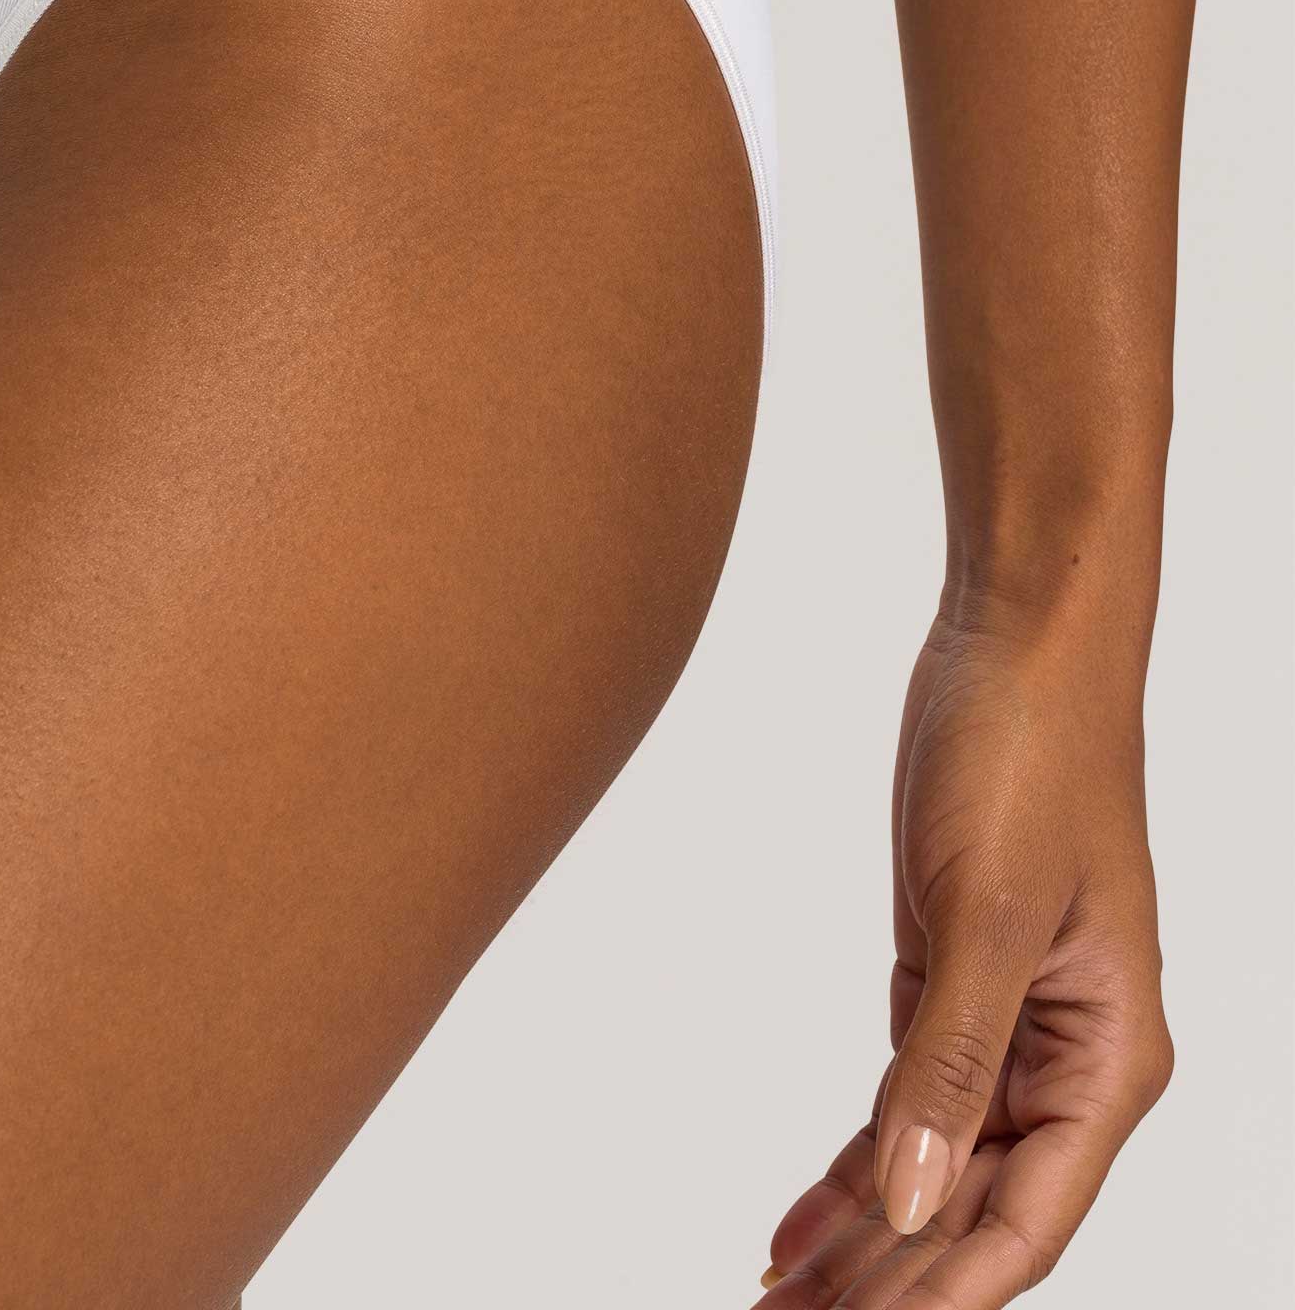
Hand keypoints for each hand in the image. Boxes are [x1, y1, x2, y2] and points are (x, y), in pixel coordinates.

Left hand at [754, 599, 1173, 1306]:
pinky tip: (800, 1218)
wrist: (1015, 643)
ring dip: (862, 1237)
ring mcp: (1006, 1021)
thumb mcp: (983, 910)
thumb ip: (949, 1060)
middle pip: (973, 1209)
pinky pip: (906, 1099)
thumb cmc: (1033, 755)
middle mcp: (1067, 1057)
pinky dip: (855, 1161)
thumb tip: (915, 1205)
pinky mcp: (951, 978)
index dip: (943, 1297)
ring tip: (777, 1302)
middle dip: (888, 1283)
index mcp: (1108, 1057)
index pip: (1024, 1221)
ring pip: (934, 1164)